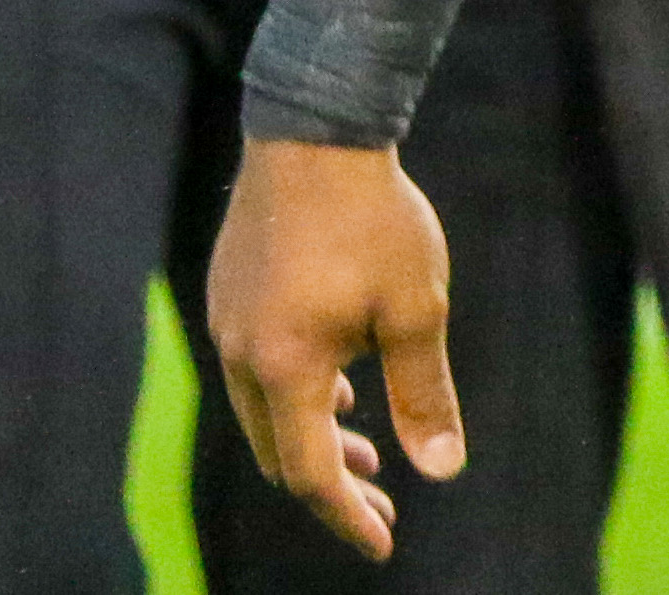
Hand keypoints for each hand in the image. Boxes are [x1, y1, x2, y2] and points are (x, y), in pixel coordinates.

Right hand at [209, 134, 467, 558]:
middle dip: (331, 486)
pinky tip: (339, 383)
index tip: (384, 542)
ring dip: (312, 438)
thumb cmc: (375, 217)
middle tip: (383, 504)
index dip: (348, 518)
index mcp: (285, 368)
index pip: (311, 474)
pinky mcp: (227, 292)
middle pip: (279, 452)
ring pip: (263, 412)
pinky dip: (295, 395)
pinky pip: (254, 369)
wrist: (317, 127)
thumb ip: (424, 394)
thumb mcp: (416, 310)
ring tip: (368, 451)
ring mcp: (227, 321)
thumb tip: (441, 470)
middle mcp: (242, 353)